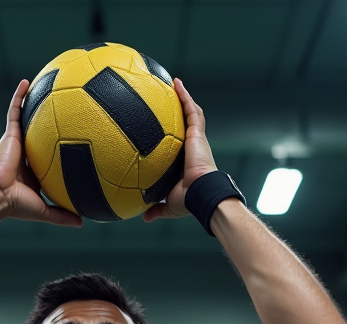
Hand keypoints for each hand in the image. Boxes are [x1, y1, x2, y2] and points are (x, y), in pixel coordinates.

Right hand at [0, 80, 81, 226]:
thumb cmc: (15, 205)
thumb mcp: (44, 210)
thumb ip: (62, 215)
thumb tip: (83, 222)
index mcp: (32, 169)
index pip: (46, 156)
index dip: (56, 148)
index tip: (70, 141)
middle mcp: (25, 153)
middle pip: (39, 133)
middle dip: (47, 122)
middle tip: (64, 108)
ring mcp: (17, 142)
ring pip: (27, 118)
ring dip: (33, 102)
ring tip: (46, 86)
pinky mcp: (9, 134)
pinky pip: (15, 110)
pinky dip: (19, 96)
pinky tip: (27, 81)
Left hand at [143, 78, 218, 221]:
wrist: (201, 194)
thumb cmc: (188, 200)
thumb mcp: (168, 204)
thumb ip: (157, 208)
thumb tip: (145, 217)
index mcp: (186, 160)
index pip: (179, 142)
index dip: (174, 133)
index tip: (165, 125)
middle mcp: (192, 147)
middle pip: (186, 124)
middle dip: (179, 110)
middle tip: (168, 98)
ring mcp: (196, 138)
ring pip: (190, 112)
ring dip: (183, 97)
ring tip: (173, 83)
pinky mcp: (197, 133)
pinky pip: (191, 109)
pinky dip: (184, 95)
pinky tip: (176, 83)